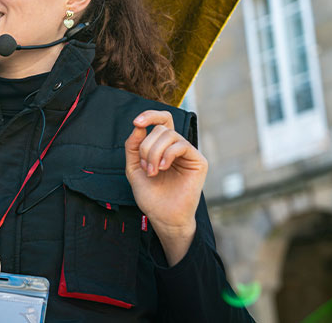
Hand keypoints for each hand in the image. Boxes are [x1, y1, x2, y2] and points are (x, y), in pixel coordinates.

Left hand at [124, 110, 207, 263]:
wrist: (162, 216)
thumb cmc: (150, 195)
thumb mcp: (134, 168)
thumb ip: (133, 146)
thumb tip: (139, 126)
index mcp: (163, 146)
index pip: (161, 121)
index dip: (150, 115)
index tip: (136, 122)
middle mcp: (177, 147)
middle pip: (161, 129)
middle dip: (147, 147)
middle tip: (145, 167)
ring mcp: (188, 153)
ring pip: (169, 135)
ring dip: (154, 153)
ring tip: (152, 172)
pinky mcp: (198, 161)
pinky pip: (181, 145)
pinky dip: (167, 155)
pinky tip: (163, 168)